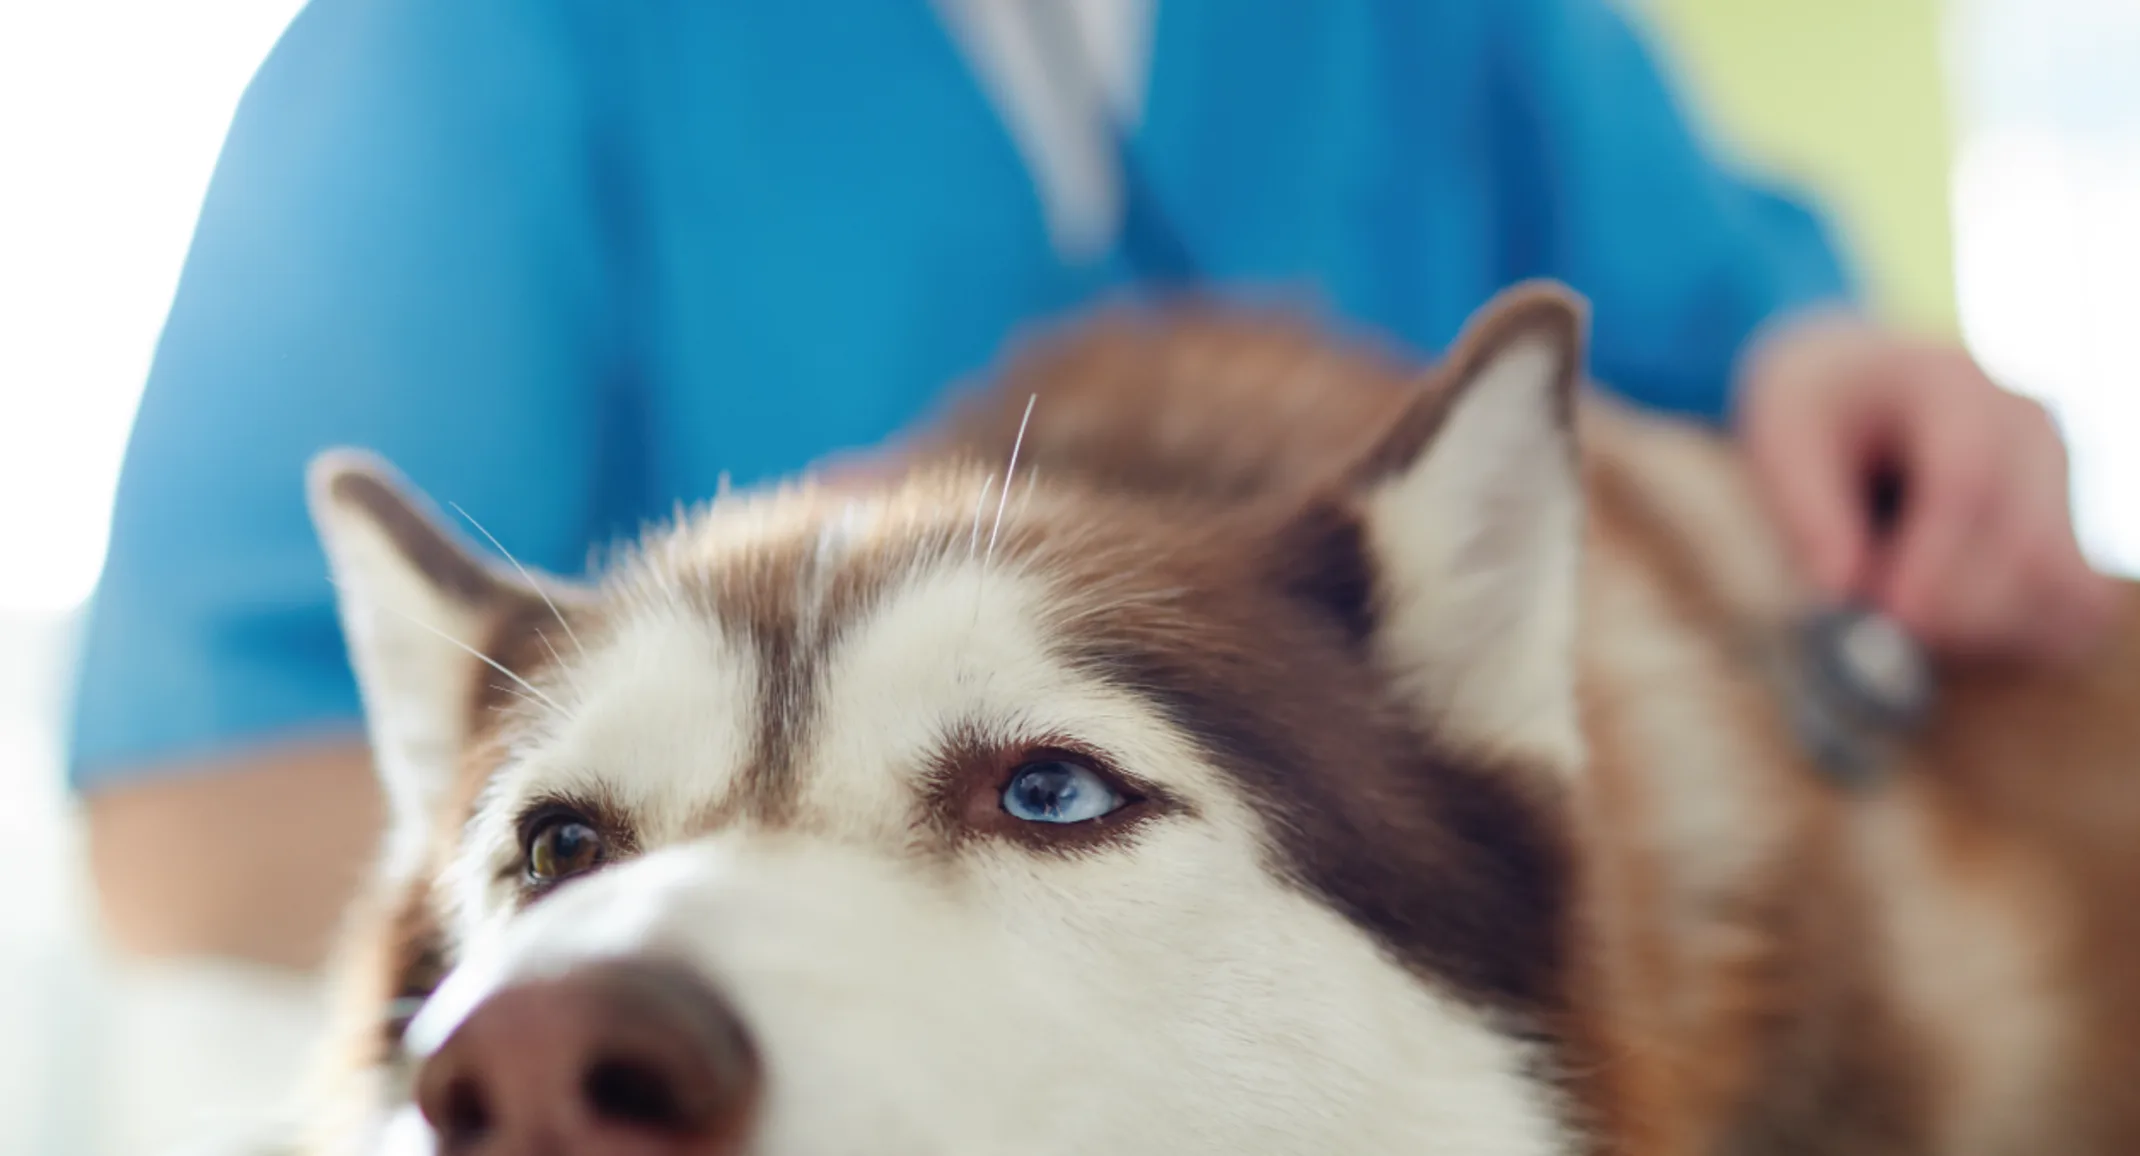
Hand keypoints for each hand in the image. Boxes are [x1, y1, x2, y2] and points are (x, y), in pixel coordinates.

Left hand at [1735, 310, 2118, 662]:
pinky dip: (2022, 639)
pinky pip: (2077, 607)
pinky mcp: (2065, 527)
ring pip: (2064, 587)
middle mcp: (2027, 430)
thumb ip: (1808, 512)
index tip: (1890, 616)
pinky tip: (1953, 638)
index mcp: (1953, 387)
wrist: (1857, 379)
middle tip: (1880, 634)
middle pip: (2027, 544)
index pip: (1967, 481)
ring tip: (1907, 627)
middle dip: (1953, 610)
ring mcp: (2058, 480)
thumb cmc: (1815, 408)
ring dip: (1986, 633)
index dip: (1932, 561)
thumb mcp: (1781, 436)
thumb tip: (1844, 592)